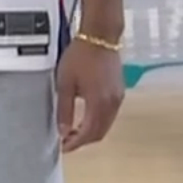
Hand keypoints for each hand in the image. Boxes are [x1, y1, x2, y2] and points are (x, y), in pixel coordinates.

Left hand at [56, 34, 123, 152]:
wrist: (100, 36)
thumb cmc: (81, 55)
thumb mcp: (65, 83)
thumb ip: (64, 109)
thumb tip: (62, 130)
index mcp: (98, 103)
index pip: (87, 134)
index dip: (75, 143)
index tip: (63, 146)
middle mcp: (112, 103)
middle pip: (99, 133)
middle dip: (83, 140)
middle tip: (67, 140)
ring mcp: (118, 97)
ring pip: (106, 125)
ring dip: (91, 132)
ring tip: (74, 129)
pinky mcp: (120, 91)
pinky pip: (110, 114)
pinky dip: (99, 121)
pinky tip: (87, 116)